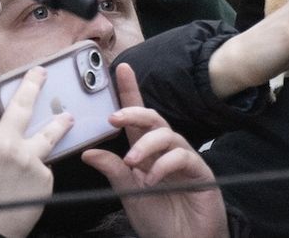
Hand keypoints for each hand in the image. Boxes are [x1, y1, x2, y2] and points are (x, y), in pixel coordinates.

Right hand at [0, 64, 72, 237]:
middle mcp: (7, 142)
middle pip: (23, 103)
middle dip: (33, 83)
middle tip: (41, 71)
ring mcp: (29, 158)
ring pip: (49, 131)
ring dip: (59, 121)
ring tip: (67, 116)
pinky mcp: (44, 176)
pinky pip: (42, 164)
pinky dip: (37, 166)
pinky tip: (30, 177)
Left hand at [82, 64, 226, 237]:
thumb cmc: (159, 220)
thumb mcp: (129, 193)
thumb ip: (113, 171)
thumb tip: (88, 153)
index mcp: (147, 153)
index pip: (137, 118)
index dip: (130, 92)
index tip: (121, 69)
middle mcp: (166, 152)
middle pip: (153, 119)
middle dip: (134, 112)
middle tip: (114, 118)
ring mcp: (184, 160)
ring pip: (167, 135)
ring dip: (145, 145)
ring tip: (131, 162)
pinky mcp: (200, 172)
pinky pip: (182, 157)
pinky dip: (164, 165)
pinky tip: (153, 178)